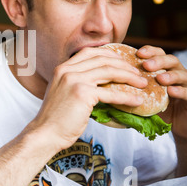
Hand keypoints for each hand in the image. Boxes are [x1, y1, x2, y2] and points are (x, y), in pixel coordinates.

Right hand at [32, 47, 146, 150]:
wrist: (45, 133)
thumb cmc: (55, 118)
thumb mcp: (63, 93)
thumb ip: (75, 83)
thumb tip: (99, 85)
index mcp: (62, 68)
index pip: (89, 52)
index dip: (109, 54)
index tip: (121, 61)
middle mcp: (67, 70)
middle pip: (102, 60)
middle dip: (123, 65)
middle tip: (137, 73)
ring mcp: (74, 80)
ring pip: (109, 72)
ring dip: (129, 77)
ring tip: (142, 83)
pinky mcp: (82, 94)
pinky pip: (111, 93)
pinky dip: (127, 97)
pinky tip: (137, 100)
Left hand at [137, 45, 186, 140]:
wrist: (182, 128)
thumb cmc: (161, 110)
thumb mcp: (145, 97)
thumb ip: (133, 89)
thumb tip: (108, 85)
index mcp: (167, 70)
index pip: (160, 55)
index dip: (150, 52)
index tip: (138, 53)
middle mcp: (180, 75)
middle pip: (172, 61)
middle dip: (159, 61)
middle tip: (147, 65)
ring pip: (183, 75)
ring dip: (171, 75)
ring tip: (160, 78)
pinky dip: (181, 91)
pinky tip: (172, 91)